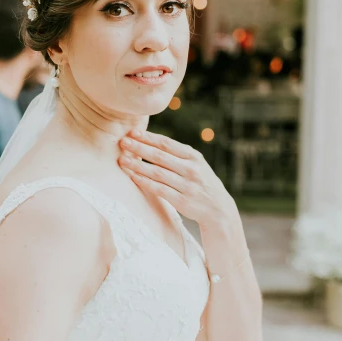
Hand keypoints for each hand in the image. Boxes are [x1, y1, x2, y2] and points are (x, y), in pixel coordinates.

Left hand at [117, 129, 237, 227]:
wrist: (218, 208)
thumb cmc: (201, 181)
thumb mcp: (196, 164)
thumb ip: (177, 154)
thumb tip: (149, 140)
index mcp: (194, 156)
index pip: (167, 144)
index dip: (148, 137)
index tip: (132, 132)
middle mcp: (191, 169)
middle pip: (160, 156)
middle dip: (139, 148)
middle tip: (123, 142)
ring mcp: (187, 185)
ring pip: (157, 173)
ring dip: (138, 166)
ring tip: (123, 160)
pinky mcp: (182, 201)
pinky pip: (159, 190)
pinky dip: (145, 182)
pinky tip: (133, 177)